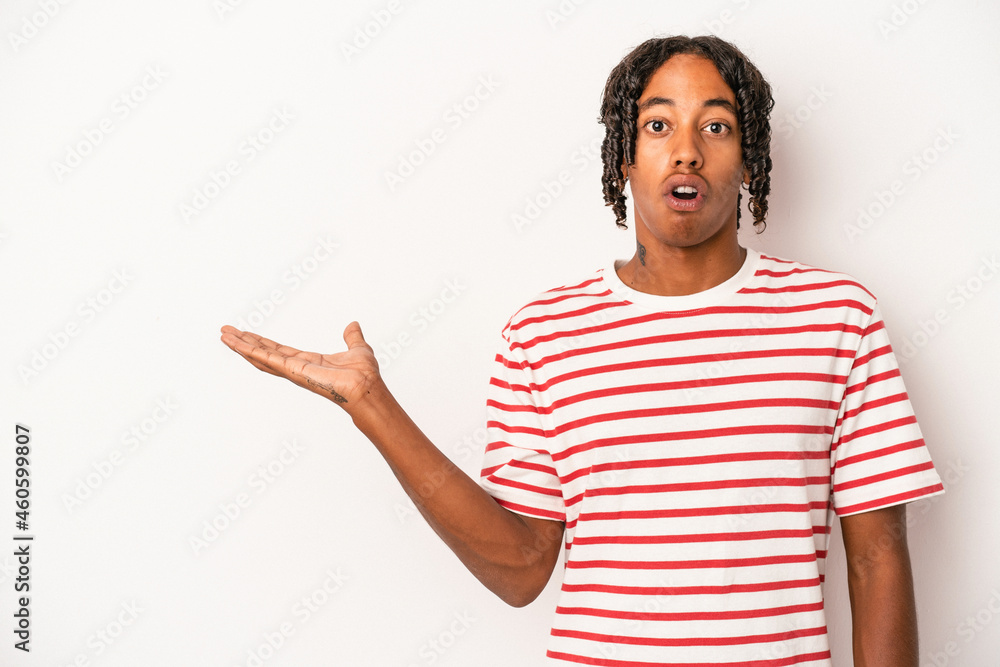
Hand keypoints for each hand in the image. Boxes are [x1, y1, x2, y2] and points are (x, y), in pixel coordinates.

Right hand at [219, 321, 380, 409]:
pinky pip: (267, 359)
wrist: (366, 387)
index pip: (279, 351)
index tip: (246, 334)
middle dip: (245, 343)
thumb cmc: (365, 375)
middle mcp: (297, 368)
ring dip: (241, 347)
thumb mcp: (358, 349)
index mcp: (308, 362)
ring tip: (224, 336)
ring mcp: (292, 371)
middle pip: (264, 353)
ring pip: (260, 357)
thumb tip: (353, 325)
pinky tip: (237, 344)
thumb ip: (352, 338)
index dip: (262, 342)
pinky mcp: (292, 371)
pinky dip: (250, 351)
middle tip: (226, 332)